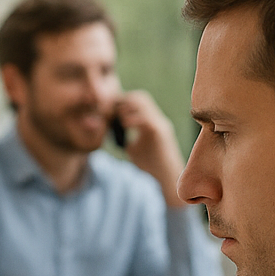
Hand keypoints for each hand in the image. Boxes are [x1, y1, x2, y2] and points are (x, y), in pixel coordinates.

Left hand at [112, 90, 184, 206]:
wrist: (167, 178)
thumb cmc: (151, 166)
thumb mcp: (134, 150)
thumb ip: (125, 139)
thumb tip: (112, 134)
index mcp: (151, 121)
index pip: (138, 100)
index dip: (122, 101)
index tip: (108, 109)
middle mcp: (157, 119)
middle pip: (140, 97)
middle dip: (122, 101)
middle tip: (108, 111)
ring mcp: (160, 125)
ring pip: (144, 103)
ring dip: (127, 107)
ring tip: (116, 117)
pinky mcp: (161, 134)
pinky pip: (147, 119)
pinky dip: (134, 119)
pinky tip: (125, 124)